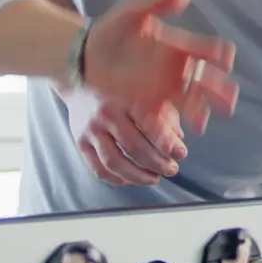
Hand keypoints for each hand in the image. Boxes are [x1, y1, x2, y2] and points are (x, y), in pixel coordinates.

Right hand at [65, 87, 187, 185]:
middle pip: (134, 147)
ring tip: (154, 178)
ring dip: (138, 176)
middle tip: (172, 169)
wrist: (80, 82)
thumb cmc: (120, 88)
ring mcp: (90, 129)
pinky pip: (98, 168)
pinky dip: (115, 179)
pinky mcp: (80, 142)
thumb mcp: (145, 90)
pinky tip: (130, 180)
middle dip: (157, 163)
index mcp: (125, 97)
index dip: (168, 143)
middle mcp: (106, 113)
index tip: (181, 154)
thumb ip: (164, 112)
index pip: (150, 125)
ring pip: (115, 162)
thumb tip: (178, 139)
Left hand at [82, 0, 237, 128]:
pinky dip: (173, 124)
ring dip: (200, 110)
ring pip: (191, 100)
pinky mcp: (148, 104)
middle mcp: (176, 68)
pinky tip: (178, 131)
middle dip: (219, 88)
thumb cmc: (112, 30)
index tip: (225, 55)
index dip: (219, 52)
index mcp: (178, 45)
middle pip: (206, 79)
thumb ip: (160, 1)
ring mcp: (164, 88)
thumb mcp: (134, 12)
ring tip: (202, 121)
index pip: (207, 49)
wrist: (86, 55)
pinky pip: (166, 115)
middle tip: (229, 97)